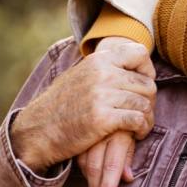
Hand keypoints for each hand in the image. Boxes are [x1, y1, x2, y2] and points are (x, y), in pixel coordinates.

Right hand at [75, 37, 155, 186]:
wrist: (37, 131)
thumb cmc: (60, 106)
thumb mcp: (80, 75)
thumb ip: (104, 68)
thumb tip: (133, 62)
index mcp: (98, 60)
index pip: (140, 53)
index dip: (147, 70)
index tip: (141, 85)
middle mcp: (102, 74)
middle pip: (147, 83)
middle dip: (149, 100)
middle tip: (142, 112)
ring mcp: (102, 95)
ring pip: (145, 103)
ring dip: (148, 118)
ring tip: (141, 125)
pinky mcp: (103, 118)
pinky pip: (138, 120)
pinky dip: (142, 129)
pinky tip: (136, 134)